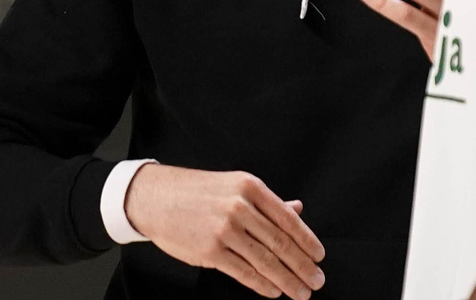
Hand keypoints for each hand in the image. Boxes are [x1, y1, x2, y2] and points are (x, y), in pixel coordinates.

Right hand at [125, 165, 324, 298]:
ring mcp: (225, 230)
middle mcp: (240, 207)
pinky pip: (244, 272)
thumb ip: (267, 202)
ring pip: (265, 260)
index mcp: (250, 188)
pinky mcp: (210, 251)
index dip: (307, 240)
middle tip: (317, 280)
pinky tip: (275, 291)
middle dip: (302, 265)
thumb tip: (298, 208)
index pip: (287, 218)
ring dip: (287, 279)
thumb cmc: (197, 192)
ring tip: (301, 291)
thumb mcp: (235, 186)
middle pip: (280, 242)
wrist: (156, 198)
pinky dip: (263, 284)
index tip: (319, 256)